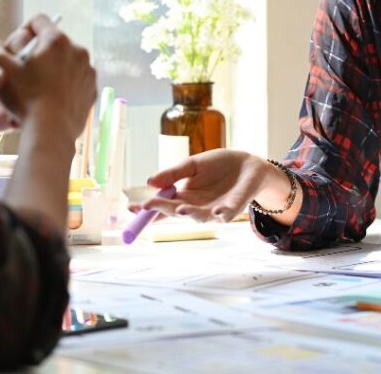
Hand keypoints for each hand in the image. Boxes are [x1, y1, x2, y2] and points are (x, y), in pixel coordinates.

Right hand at [0, 14, 96, 148]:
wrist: (51, 130)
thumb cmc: (25, 97)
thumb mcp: (0, 69)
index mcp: (57, 40)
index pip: (39, 20)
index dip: (23, 29)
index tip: (15, 46)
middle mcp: (78, 51)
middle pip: (54, 42)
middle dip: (38, 51)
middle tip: (24, 69)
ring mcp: (88, 71)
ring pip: (66, 62)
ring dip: (53, 68)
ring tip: (37, 86)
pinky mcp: (92, 90)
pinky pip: (75, 80)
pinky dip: (65, 84)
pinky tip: (50, 98)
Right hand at [134, 150, 271, 222]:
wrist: (248, 164)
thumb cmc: (219, 165)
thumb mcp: (193, 165)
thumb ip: (173, 174)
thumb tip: (150, 181)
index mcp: (184, 197)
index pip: (163, 206)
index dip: (148, 209)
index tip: (132, 207)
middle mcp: (196, 207)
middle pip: (176, 212)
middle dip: (162, 210)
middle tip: (149, 205)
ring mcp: (214, 210)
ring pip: (199, 216)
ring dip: (190, 213)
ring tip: (180, 209)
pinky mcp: (233, 208)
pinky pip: (226, 214)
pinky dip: (221, 214)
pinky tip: (215, 211)